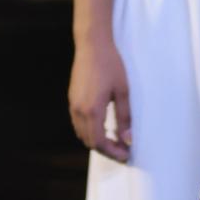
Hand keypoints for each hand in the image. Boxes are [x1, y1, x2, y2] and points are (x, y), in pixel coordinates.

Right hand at [68, 38, 131, 162]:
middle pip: (89, 141)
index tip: (126, 155)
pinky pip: (78, 123)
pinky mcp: (72, 98)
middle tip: (123, 150)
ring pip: (82, 133)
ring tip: (114, 139)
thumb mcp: (123, 90)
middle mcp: (78, 111)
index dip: (112, 152)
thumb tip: (128, 139)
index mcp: (92, 111)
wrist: (92, 44)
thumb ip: (125, 117)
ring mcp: (73, 105)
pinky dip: (90, 130)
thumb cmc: (110, 64)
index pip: (99, 142)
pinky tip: (103, 125)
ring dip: (97, 140)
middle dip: (106, 149)